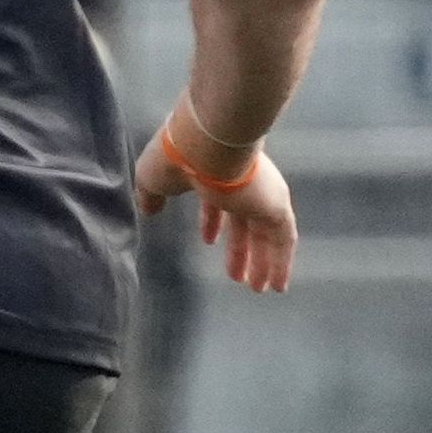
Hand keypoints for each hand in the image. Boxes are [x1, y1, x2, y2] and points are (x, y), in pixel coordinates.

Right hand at [134, 124, 296, 292]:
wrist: (206, 143)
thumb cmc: (175, 159)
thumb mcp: (151, 179)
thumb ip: (152, 195)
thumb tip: (148, 209)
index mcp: (215, 173)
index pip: (218, 202)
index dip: (213, 222)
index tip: (209, 243)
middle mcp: (243, 184)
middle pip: (245, 224)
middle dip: (240, 251)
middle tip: (236, 277)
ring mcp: (262, 196)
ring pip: (266, 235)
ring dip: (262, 263)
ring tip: (257, 289)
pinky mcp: (276, 207)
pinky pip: (282, 241)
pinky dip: (280, 263)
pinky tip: (276, 286)